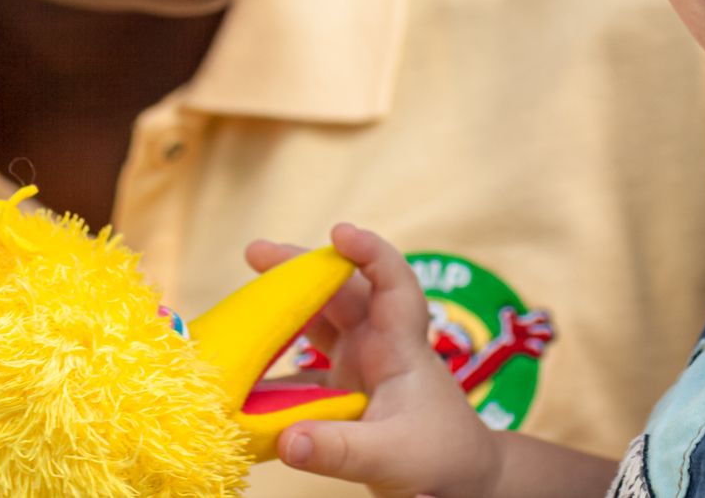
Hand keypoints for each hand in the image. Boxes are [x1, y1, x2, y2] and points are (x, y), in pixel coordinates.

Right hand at [246, 223, 502, 497]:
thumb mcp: (392, 458)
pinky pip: (303, 371)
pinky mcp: (343, 392)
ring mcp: (360, 366)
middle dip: (301, 269)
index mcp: (400, 347)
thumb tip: (284, 440)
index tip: (339, 232)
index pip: (394, 283)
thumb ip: (339, 449)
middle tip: (255, 253)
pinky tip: (243, 373)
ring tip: (243, 299)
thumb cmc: (443, 459)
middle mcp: (378, 345)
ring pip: (320, 322)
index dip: (370, 253)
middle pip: (342, 292)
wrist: (461, 478)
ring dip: (284, 309)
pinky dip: (276, 369)